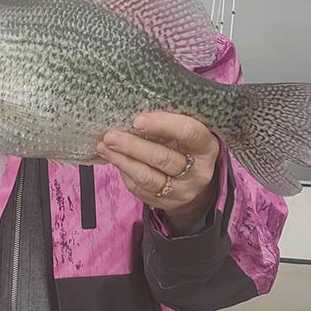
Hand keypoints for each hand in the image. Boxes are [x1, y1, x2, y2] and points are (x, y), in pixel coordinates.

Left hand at [97, 112, 219, 233]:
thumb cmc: (185, 144)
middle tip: (111, 135)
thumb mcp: (187, 129)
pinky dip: (124, 172)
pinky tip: (114, 159)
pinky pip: (140, 189)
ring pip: (148, 177)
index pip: (188, 133)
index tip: (138, 120)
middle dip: (133, 146)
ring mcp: (182, 190)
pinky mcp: (166, 203)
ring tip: (104, 146)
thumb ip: (170, 120)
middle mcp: (198, 171)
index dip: (163, 125)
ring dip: (122, 160)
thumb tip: (134, 107)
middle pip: (163, 158)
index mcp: (206, 146)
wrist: (194, 178)